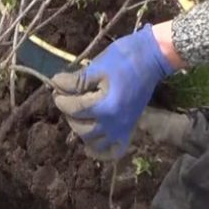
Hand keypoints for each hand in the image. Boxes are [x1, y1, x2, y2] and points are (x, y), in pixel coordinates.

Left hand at [52, 24, 176, 159]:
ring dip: (82, 130)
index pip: (74, 109)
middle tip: (68, 99)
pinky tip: (91, 142)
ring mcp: (123, 128)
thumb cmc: (124, 58)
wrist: (153, 57)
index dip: (61, 99)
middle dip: (70, 114)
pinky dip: (101, 150)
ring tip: (80, 114)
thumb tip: (55, 84)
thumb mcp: (96, 67)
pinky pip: (114, 150)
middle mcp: (115, 123)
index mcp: (106, 107)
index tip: (57, 88)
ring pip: (94, 142)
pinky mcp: (130, 128)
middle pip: (81, 128)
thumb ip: (75, 81)